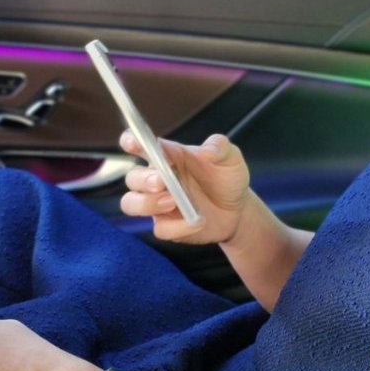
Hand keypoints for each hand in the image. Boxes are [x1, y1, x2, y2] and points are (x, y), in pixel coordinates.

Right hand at [120, 132, 251, 245]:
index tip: (133, 143)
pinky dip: (177, 227)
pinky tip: (196, 221)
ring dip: (147, 203)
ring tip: (173, 201)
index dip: (131, 141)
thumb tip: (205, 150)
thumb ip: (219, 148)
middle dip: (143, 180)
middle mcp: (158, 178)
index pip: (140, 144)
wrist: (238, 210)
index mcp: (168, 156)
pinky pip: (159, 229)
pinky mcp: (166, 225)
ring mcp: (158, 203)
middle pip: (133, 177)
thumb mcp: (230, 158)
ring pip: (131, 203)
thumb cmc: (228, 178)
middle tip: (161, 182)